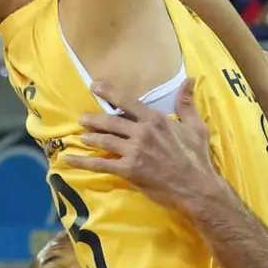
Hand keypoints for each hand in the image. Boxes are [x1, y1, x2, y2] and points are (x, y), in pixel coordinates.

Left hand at [65, 79, 227, 217]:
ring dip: (89, 138)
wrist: (197, 187)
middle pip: (110, 121)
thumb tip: (189, 80)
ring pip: (104, 140)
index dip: (109, 93)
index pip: (127, 102)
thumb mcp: (196, 127)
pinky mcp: (129, 170)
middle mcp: (142, 132)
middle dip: (93, 119)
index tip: (95, 86)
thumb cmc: (197, 158)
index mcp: (155, 120)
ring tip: (80, 137)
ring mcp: (134, 151)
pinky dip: (83, 162)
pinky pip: (101, 164)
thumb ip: (187, 103)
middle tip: (82, 118)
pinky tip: (70, 160)